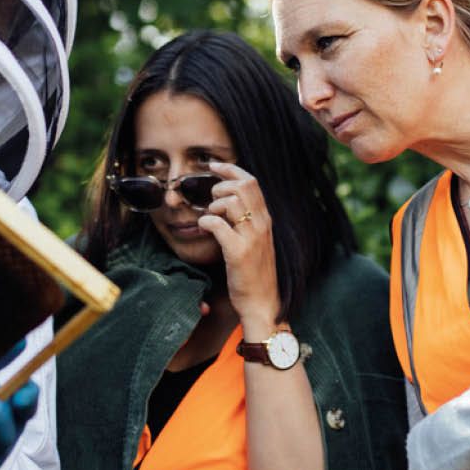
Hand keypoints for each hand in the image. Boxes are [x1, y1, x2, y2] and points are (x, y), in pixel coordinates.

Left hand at [198, 160, 279, 326]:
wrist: (263, 303)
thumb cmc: (255, 274)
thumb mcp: (256, 241)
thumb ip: (247, 221)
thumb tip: (228, 202)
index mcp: (265, 220)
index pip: (252, 182)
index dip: (231, 170)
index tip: (214, 166)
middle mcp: (261, 225)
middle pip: (242, 186)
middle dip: (220, 186)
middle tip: (211, 200)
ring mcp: (251, 238)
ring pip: (229, 202)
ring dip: (212, 206)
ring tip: (210, 219)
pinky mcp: (238, 253)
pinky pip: (217, 225)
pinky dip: (206, 222)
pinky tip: (204, 228)